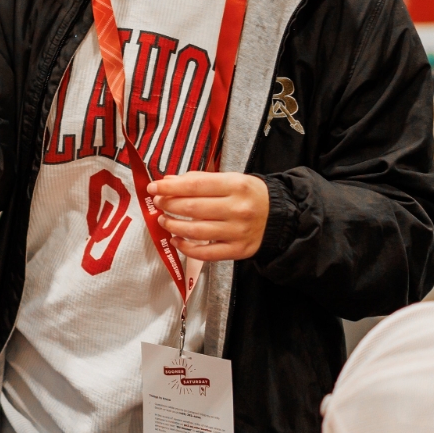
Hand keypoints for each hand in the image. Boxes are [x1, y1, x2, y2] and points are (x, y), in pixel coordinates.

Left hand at [147, 172, 267, 262]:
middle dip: (169, 205)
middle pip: (193, 208)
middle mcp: (238, 209)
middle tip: (158, 203)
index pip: (195, 186)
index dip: (170, 187)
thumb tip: (169, 182)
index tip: (154, 188)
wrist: (279, 216)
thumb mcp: (231, 179)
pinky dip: (186, 248)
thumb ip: (200, 180)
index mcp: (236, 185)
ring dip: (173, 226)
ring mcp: (238, 232)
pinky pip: (205, 253)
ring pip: (196, 231)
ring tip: (164, 220)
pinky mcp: (238, 250)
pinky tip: (176, 240)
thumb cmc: (250, 195)